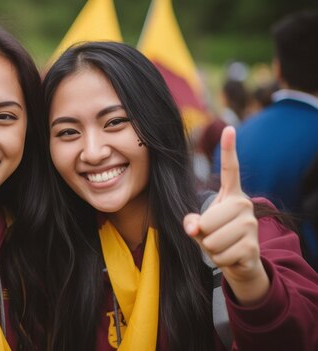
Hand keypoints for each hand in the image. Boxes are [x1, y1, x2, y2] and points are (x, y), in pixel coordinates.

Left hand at [184, 126, 268, 305]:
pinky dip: (218, 260)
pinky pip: (219, 254)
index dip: (229, 150)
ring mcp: (250, 225)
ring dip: (210, 248)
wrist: (240, 263)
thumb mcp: (199, 227)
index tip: (229, 128)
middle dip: (203, 234)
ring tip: (223, 246)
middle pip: (207, 221)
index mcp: (231, 195)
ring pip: (211, 239)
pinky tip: (230, 256)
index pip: (230, 170)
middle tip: (215, 236)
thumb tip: (193, 228)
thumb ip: (191, 223)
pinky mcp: (252, 246)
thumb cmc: (217, 238)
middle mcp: (245, 205)